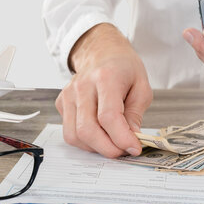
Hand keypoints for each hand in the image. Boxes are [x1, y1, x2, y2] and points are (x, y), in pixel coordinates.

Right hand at [56, 23, 152, 157]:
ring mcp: (68, 95)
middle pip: (87, 130)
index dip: (121, 138)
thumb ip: (135, 115)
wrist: (101, 52)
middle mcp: (82, 86)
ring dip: (95, 148)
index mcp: (105, 77)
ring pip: (75, 136)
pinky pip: (70, 132)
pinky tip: (99, 133)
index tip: (134, 148)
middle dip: (108, 149)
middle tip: (123, 152)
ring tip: (112, 142)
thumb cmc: (124, 69)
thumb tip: (130, 140)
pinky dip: (85, 141)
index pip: (108, 117)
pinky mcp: (61, 103)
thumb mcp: (141, 87)